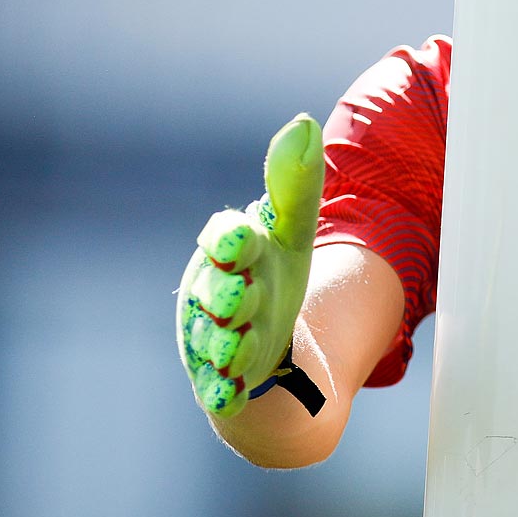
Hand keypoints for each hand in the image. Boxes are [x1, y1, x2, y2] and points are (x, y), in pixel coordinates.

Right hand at [176, 114, 324, 417]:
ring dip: (229, 342)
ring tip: (243, 343)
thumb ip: (295, 183)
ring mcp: (213, 338)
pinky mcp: (219, 380)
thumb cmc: (271, 274)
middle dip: (228, 294)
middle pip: (217, 292)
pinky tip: (230, 394)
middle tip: (239, 295)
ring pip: (216, 340)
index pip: (223, 239)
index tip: (242, 238)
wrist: (263, 342)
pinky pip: (216, 387)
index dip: (230, 240)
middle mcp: (214, 293)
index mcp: (231, 251)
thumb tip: (305, 122)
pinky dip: (222, 391)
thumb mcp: (290, 232)